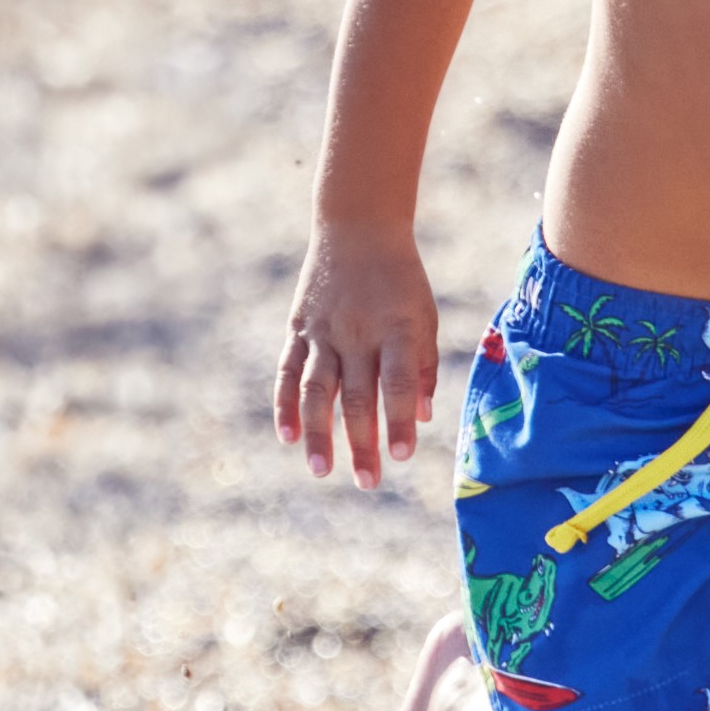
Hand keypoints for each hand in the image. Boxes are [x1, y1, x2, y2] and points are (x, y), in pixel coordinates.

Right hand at [271, 226, 442, 482]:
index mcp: (396, 328)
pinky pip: (288, 372)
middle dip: (362, 442)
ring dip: (318, 433)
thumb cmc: (400, 280)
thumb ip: (424, 366)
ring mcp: (324, 331)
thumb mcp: (424, 315)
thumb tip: (422, 417)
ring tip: (320, 470)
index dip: (399, 420)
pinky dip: (285, 404)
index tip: (402, 456)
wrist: (357, 228)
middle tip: (368, 482)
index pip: (399, 382)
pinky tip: (287, 436)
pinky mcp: (299, 328)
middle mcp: (357, 332)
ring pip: (318, 390)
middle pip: (358, 396)